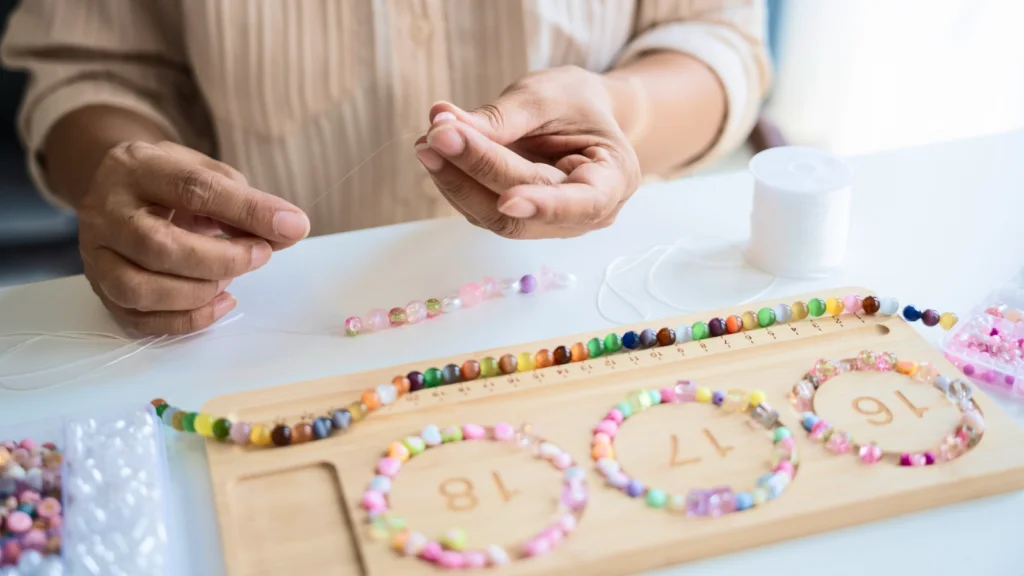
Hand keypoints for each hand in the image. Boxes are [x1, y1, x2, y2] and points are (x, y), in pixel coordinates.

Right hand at [78, 141, 309, 333]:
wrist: (118, 189)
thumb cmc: (170, 182)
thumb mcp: (206, 172)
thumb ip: (245, 200)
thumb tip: (289, 230)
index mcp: (135, 168)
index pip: (192, 189)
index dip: (247, 210)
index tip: (291, 225)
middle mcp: (105, 211)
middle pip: (160, 246)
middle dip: (222, 259)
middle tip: (261, 254)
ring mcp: (95, 254)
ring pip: (141, 289)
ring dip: (200, 292)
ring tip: (231, 278)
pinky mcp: (100, 289)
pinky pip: (140, 319)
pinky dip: (189, 319)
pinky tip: (221, 303)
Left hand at [415, 66, 640, 238]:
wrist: (579, 112)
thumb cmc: (574, 101)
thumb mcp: (547, 95)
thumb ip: (502, 117)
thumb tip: (445, 126)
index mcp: (614, 180)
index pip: (582, 203)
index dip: (545, 205)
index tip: (506, 199)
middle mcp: (585, 214)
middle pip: (526, 209)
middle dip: (479, 171)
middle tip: (437, 135)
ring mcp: (549, 223)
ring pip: (495, 217)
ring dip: (455, 179)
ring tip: (427, 140)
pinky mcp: (516, 219)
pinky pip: (480, 209)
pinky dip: (454, 180)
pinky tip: (434, 150)